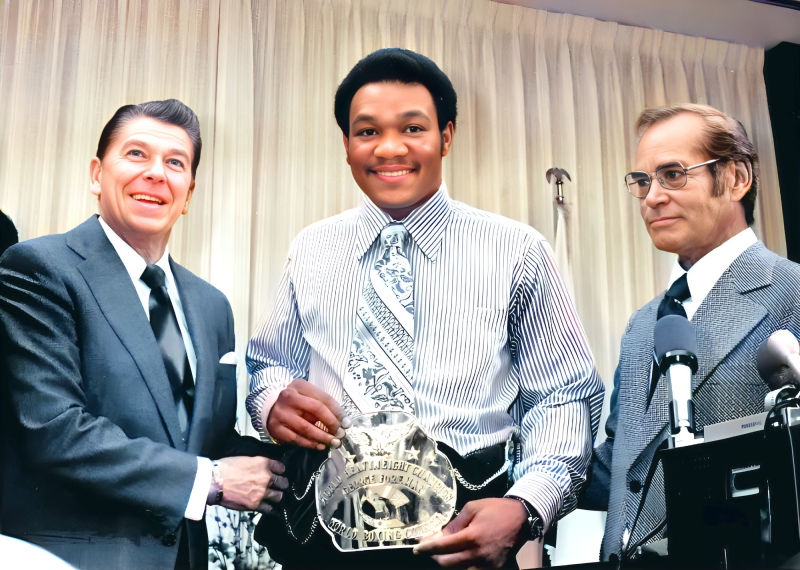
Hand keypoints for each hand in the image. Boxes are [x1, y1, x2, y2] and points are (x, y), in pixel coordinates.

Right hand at [216, 456, 288, 513]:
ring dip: (277, 496)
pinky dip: (272, 510)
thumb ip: (258, 464)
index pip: (281, 467)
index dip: (281, 471)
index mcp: (263, 463)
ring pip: (279, 496)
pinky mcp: (255, 504)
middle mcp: (266, 477)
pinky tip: (274, 510)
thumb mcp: (245, 459)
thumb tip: (261, 469)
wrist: (215, 481)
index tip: (279, 473)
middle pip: (283, 483)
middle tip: (280, 486)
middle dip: (282, 484)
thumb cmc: (225, 468)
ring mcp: (262, 492)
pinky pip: (270, 509)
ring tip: (275, 497)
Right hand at [266, 378, 347, 449]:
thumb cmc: (294, 401)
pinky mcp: (277, 429)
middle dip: (331, 423)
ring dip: (323, 437)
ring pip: (306, 428)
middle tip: (340, 433)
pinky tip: (320, 445)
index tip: (346, 422)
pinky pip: (297, 439)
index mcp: (299, 386)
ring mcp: (281, 414)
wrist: (269, 407)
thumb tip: (342, 421)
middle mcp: (289, 397)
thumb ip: (322, 404)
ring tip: (333, 442)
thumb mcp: (306, 395)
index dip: (337, 411)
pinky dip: (311, 444)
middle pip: (316, 410)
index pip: (323, 398)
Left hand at [413, 498, 527, 567]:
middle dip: (435, 557)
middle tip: (429, 549)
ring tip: (444, 551)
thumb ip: (454, 524)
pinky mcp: (494, 567)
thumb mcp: (471, 508)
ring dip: (449, 561)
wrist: (521, 517)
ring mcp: (487, 563)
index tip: (416, 548)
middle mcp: (479, 554)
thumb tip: (441, 537)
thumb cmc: (495, 509)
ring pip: (460, 569)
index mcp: (472, 537)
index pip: (443, 547)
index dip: (427, 548)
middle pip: (448, 564)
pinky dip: (463, 563)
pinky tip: (460, 554)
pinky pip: (473, 568)